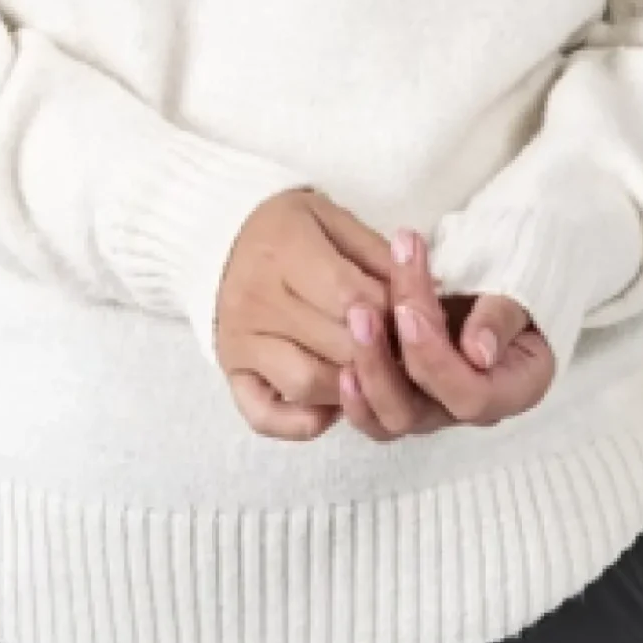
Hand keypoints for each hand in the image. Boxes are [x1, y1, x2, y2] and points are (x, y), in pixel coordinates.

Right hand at [215, 187, 403, 440]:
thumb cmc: (289, 229)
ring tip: (369, 372)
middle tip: (403, 349)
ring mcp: (239, 342)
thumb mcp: (333, 219)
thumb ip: (377, 255)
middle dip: (381, 352)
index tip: (414, 314)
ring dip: (350, 387)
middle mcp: (256, 299)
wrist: (219, 241)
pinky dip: (299, 423)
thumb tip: (424, 296)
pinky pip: (263, 415)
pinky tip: (329, 409)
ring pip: (307, 383)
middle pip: (337, 344)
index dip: (394, 312)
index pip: (352, 297)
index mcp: (285, 250)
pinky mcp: (230, 373)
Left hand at [335, 228, 556, 440]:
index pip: (469, 395)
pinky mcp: (406, 393)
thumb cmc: (518, 278)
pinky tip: (339, 352)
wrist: (503, 272)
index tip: (409, 312)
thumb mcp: (524, 288)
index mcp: (513, 389)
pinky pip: (373, 410)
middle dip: (385, 363)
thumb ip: (502, 317)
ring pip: (388, 417)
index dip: (435, 359)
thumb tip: (479, 352)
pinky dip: (353, 390)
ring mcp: (434, 406)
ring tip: (351, 321)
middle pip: (418, 412)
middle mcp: (471, 408)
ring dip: (364, 370)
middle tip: (363, 310)